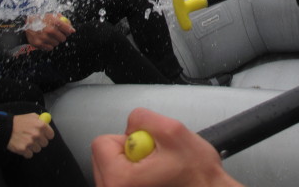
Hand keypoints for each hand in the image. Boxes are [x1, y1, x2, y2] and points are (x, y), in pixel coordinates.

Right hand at [8, 113, 54, 158]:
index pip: (51, 135)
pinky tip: (23, 146)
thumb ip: (41, 120)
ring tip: (26, 142)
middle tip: (34, 139)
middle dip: (40, 142)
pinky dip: (27, 152)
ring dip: (33, 147)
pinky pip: (30, 155)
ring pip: (38, 149)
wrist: (6, 128)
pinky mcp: (23, 150)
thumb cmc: (19, 121)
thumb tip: (47, 123)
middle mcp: (37, 134)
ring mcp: (30, 143)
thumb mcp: (31, 116)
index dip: (47, 135)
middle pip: (45, 143)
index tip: (44, 136)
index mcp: (41, 125)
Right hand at [25, 13, 74, 50]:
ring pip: (57, 43)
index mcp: (53, 21)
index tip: (69, 32)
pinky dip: (49, 45)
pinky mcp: (38, 44)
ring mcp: (43, 37)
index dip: (69, 31)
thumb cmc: (42, 19)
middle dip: (62, 37)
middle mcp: (48, 30)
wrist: (27, 23)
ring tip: (50, 36)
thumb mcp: (51, 15)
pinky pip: (50, 48)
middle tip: (59, 34)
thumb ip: (62, 20)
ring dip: (55, 41)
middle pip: (63, 38)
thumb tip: (72, 30)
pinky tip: (45, 40)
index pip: (67, 29)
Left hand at [91, 108, 243, 186]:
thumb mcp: (173, 129)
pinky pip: (120, 180)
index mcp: (119, 180)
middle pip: (104, 156)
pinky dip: (135, 176)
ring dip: (133, 164)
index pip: (101, 143)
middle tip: (155, 160)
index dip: (129, 138)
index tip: (148, 149)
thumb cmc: (197, 175)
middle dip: (130, 152)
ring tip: (157, 170)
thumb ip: (142, 117)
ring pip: (112, 168)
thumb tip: (129, 124)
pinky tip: (154, 178)